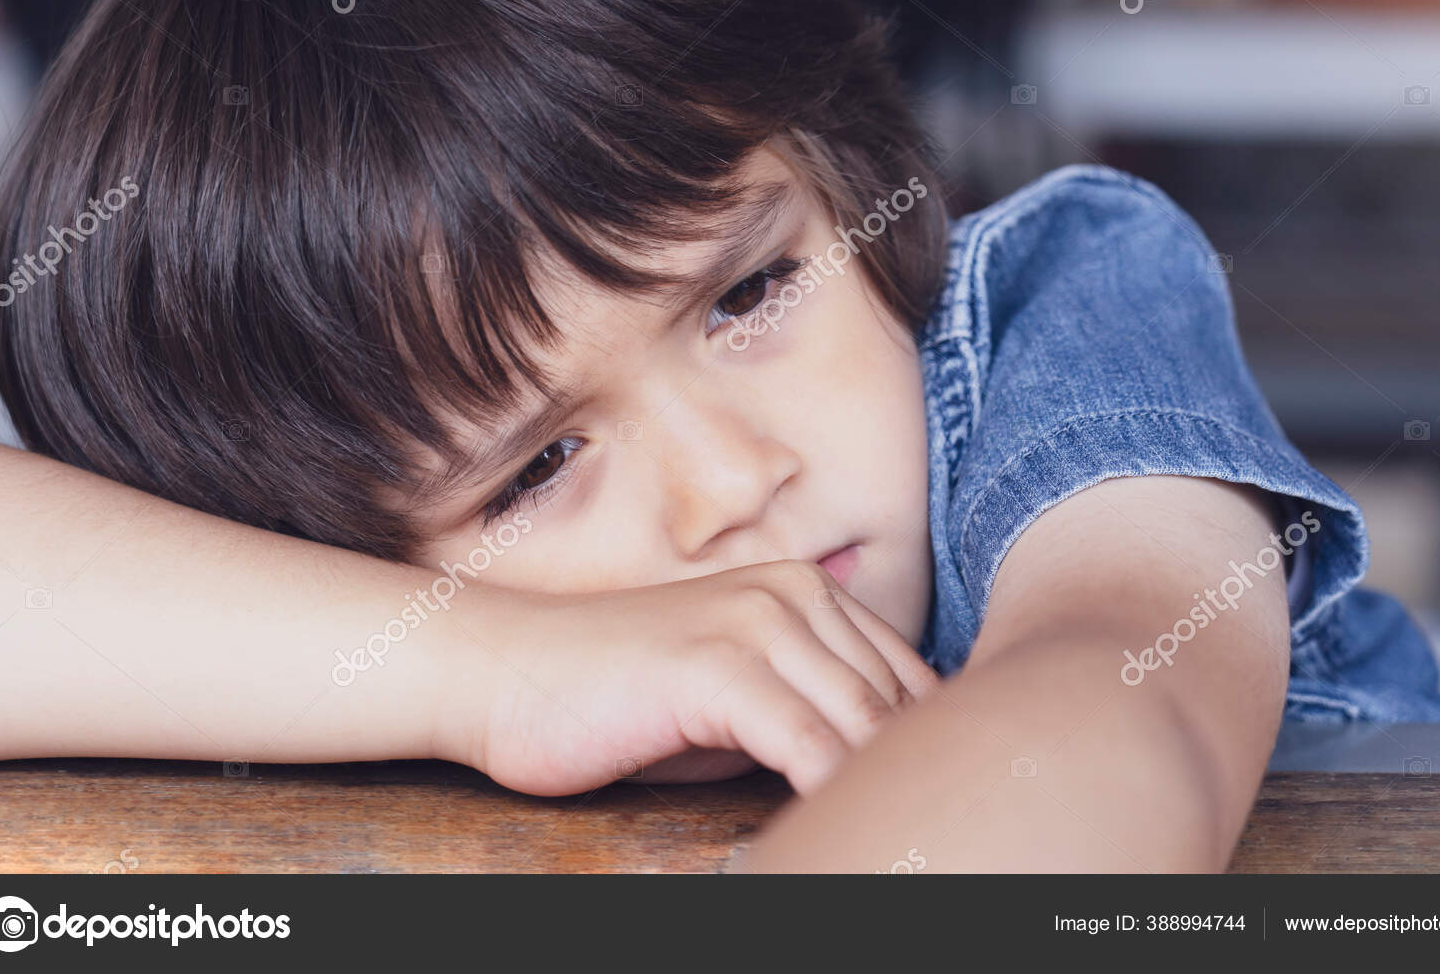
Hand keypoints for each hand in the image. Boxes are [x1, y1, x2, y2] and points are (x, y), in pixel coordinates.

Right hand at [433, 561, 937, 796]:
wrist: (504, 673)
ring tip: (890, 845)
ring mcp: (757, 622)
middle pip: (899, 705)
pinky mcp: (718, 665)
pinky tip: (832, 836)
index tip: (935, 807)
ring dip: (880, 791)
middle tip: (923, 837)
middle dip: (911, 775)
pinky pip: (811, 749)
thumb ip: (812, 715)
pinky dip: (831, 800)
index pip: (908, 682)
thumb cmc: (619, 698)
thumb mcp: (735, 700)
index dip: (928, 750)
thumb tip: (886, 770)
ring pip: (866, 726)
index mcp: (807, 593)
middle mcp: (795, 594)